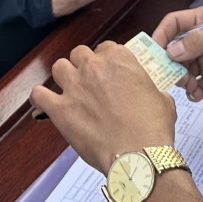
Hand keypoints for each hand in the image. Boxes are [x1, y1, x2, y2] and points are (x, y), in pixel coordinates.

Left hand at [30, 43, 176, 173]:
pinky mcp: (60, 109)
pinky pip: (39, 95)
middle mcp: (93, 67)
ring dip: (63, 77)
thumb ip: (153, 90)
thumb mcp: (163, 100)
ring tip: (69, 90)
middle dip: (83, 65)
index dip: (105, 60)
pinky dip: (40, 98)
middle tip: (89, 82)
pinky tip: (45, 103)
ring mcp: (74, 86)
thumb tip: (153, 95)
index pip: (105, 47)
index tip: (108, 72)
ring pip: (59, 67)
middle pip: (79, 54)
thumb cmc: (152, 129)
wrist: (138, 155)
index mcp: (119, 59)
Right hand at [153, 6, 202, 103]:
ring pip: (181, 70)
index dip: (162, 33)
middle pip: (174, 49)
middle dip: (167, 60)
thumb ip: (199, 41)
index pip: (176, 23)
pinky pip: (195, 88)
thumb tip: (172, 50)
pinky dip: (192, 92)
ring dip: (179, 77)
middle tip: (164, 72)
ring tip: (187, 83)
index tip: (154, 48)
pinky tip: (197, 93)